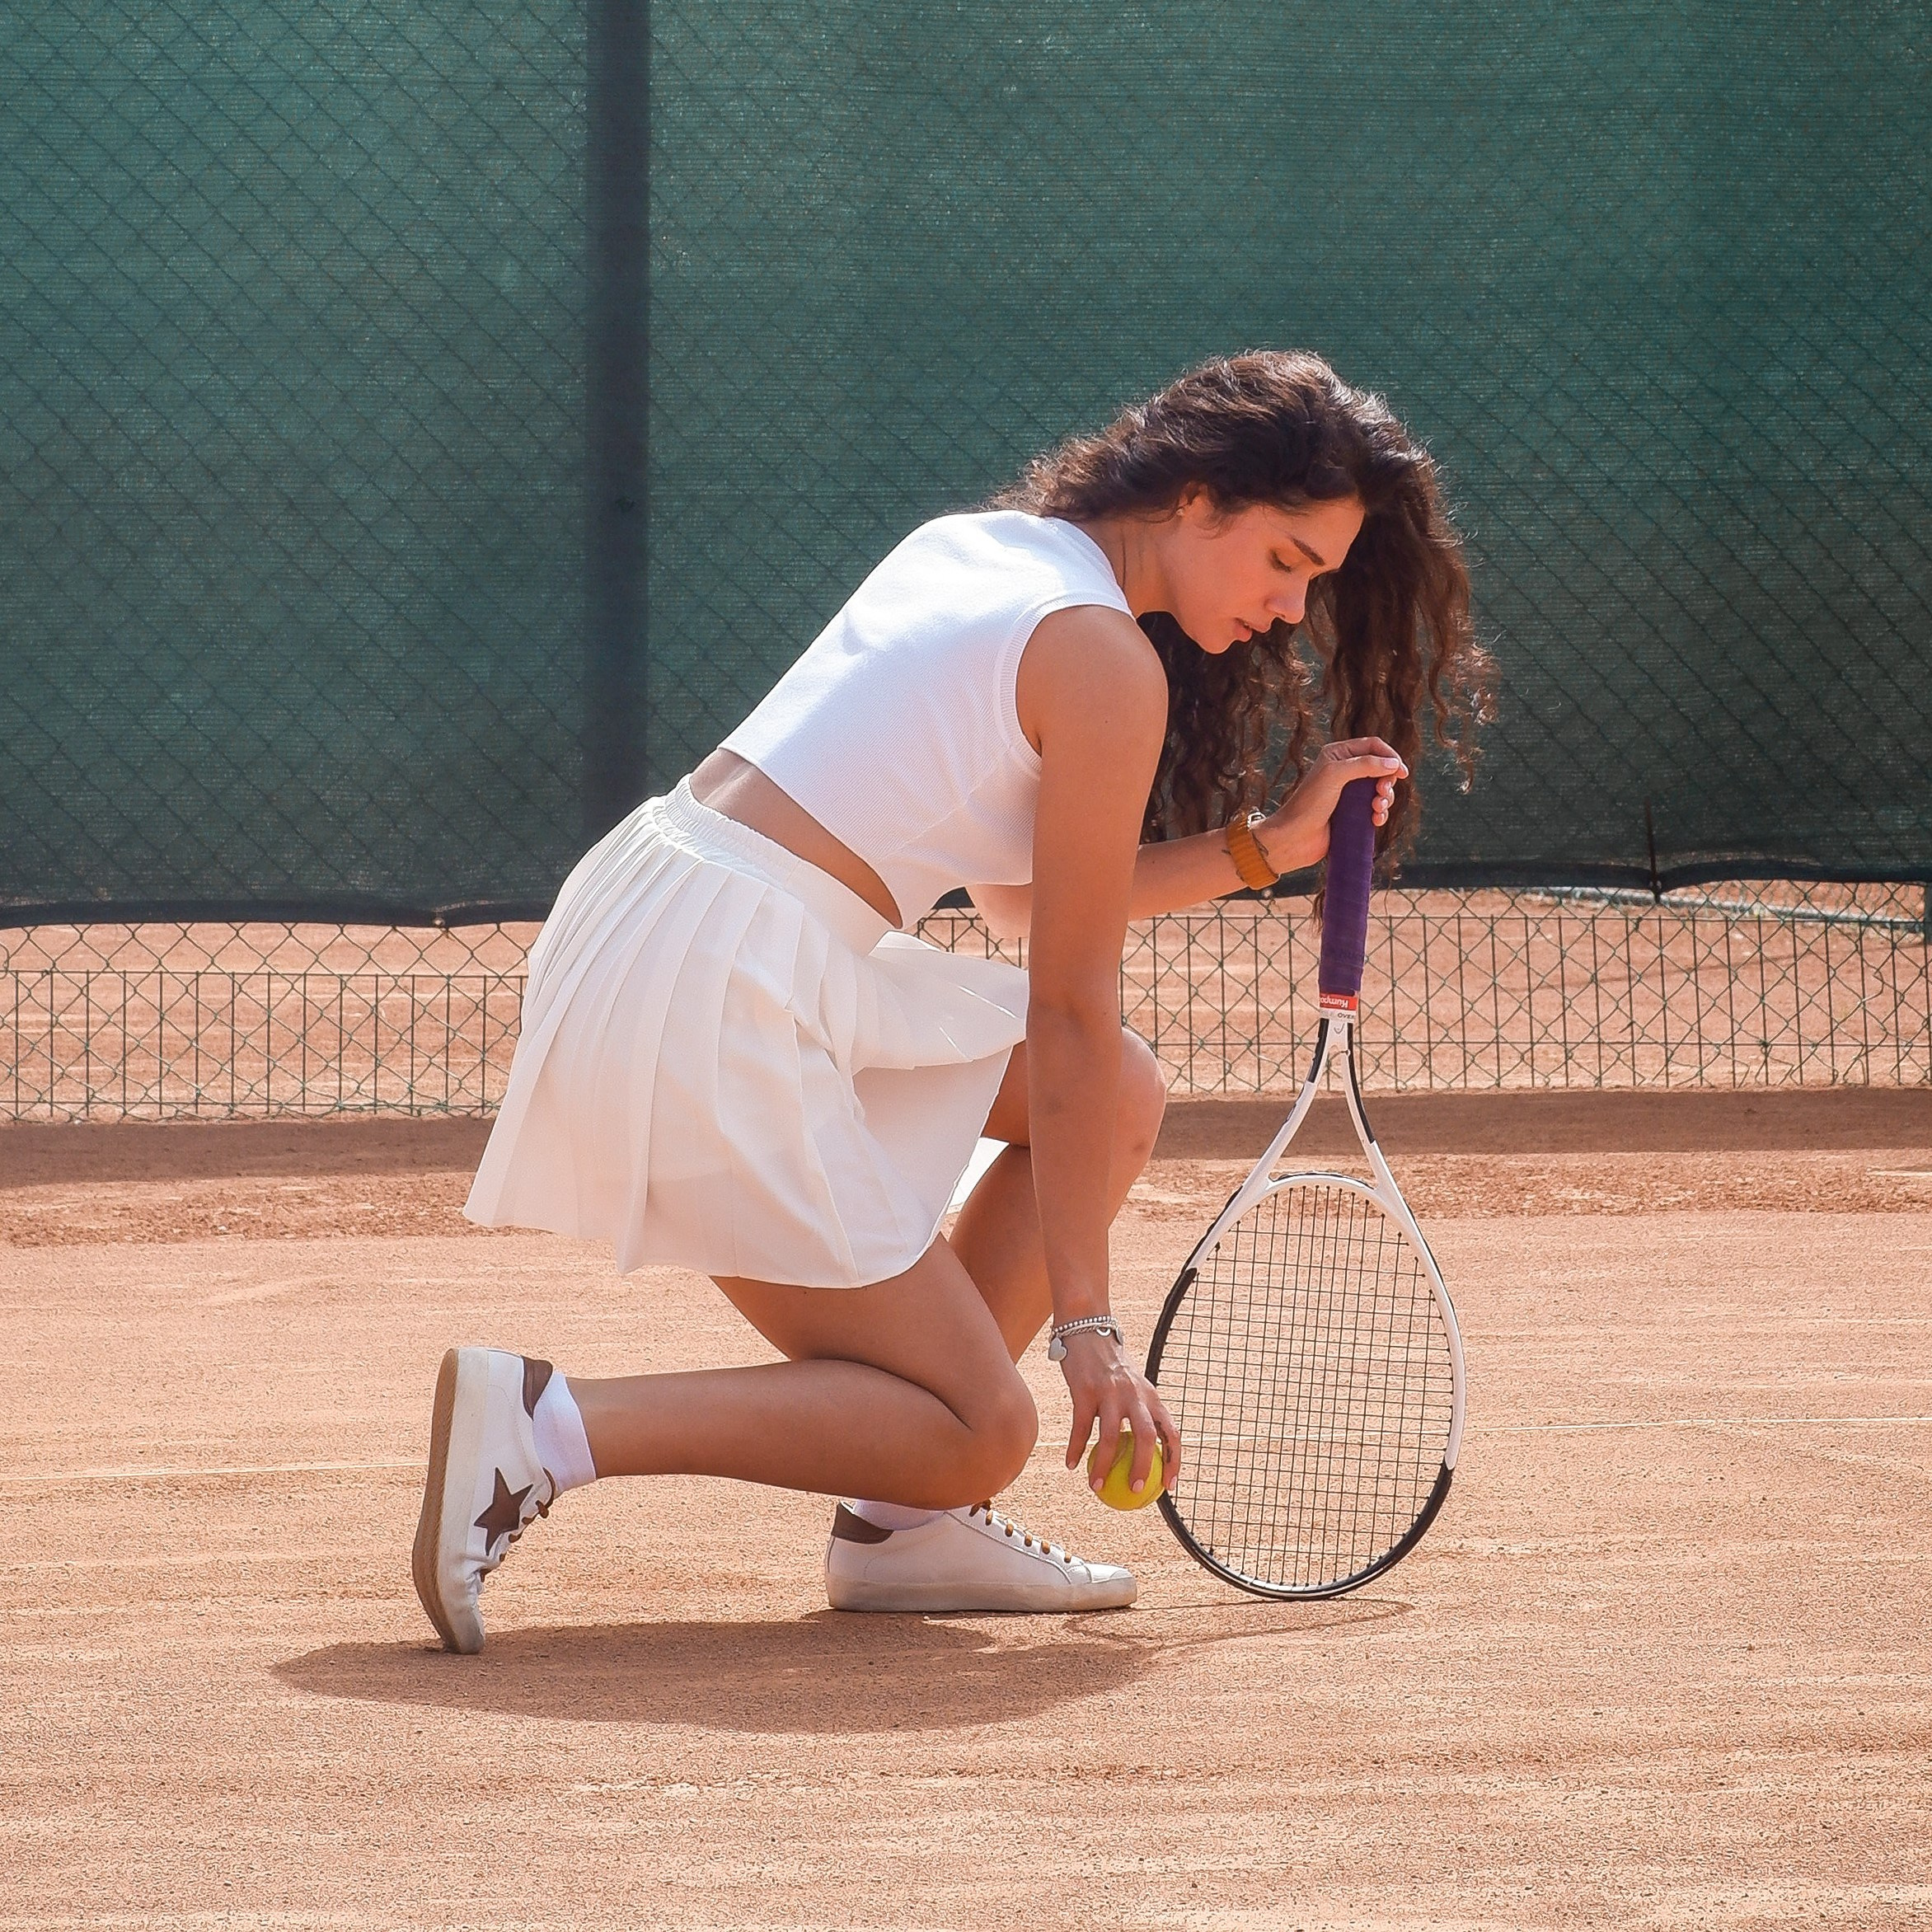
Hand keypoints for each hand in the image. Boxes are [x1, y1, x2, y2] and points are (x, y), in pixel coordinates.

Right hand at [1059, 1327, 1180, 1499]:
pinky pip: (1080, 1427)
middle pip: (1146, 1437)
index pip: (1171, 1432)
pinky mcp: (1084, 1391)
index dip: (1174, 1460)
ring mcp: (1109, 1392)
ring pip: (1110, 1437)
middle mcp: (1134, 1395)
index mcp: (1151, 1396)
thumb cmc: (1112, 1364)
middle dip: (1144, 1467)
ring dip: (1102, 1465)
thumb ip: (1141, 1411)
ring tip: (1095, 1487)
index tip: (1169, 1485)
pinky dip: (1075, 1448)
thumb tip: (1145, 1452)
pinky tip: (1070, 1464)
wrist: (1088, 1330)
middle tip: (1135, 1491)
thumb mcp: (1134, 1385)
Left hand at [1257, 737, 1407, 873]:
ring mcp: (1349, 793)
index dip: (1390, 756)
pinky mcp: (1353, 813)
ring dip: (1386, 799)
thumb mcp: (1336, 775)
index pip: (1373, 746)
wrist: (1295, 837)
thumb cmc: (1310, 803)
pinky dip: (1381, 813)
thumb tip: (1393, 764)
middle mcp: (1344, 771)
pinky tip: (1375, 821)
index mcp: (1338, 755)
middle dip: (1387, 780)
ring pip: (1381, 790)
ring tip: (1376, 808)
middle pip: (1381, 768)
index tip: (1401, 772)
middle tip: (1381, 792)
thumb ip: (1365, 764)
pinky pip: (1376, 809)